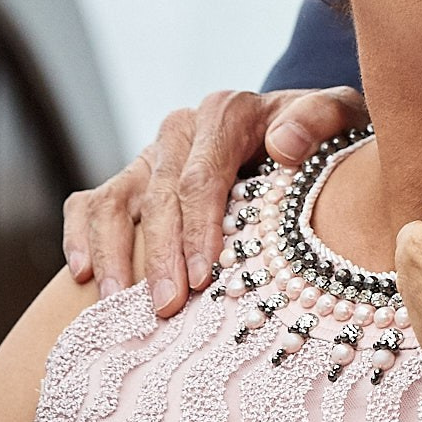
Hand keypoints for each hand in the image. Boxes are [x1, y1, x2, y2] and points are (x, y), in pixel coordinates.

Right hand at [62, 86, 367, 314]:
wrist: (305, 137)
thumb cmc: (324, 139)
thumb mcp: (341, 118)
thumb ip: (322, 117)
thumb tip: (282, 144)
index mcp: (228, 113)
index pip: (203, 176)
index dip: (200, 228)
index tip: (205, 277)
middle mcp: (181, 130)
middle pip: (160, 197)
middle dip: (162, 256)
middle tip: (168, 308)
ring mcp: (150, 156)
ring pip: (116, 202)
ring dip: (115, 256)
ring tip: (120, 304)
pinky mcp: (129, 180)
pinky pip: (90, 205)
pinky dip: (81, 238)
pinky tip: (85, 277)